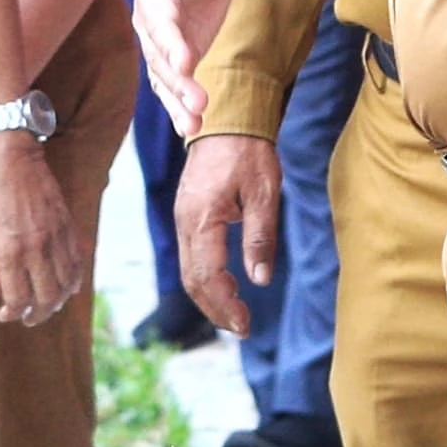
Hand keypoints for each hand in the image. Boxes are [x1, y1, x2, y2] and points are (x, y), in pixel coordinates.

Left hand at [0, 128, 83, 327]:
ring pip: (66, 283)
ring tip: (46, 304)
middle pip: (47, 297)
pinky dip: (74, 279)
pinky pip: (77, 261)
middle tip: (28, 318)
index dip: (12, 313)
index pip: (18, 299)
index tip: (4, 314)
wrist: (9, 153)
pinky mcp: (67, 224)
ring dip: (58, 301)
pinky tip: (65, 284)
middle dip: (38, 314)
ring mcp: (56, 236)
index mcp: (9, 252)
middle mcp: (37, 248)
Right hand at [131, 0, 238, 133]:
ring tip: (194, 126)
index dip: (171, 42)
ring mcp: (160, 45)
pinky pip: (174, 87)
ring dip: (178, 104)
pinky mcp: (173, 60)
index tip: (187, 61)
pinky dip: (181, 108)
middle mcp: (150, 24)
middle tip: (199, 103)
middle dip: (178, 81)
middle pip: (161, 57)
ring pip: (165, 79)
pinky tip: (193, 128)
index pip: (161, 22)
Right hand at [175, 132, 280, 335]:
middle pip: (192, 280)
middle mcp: (185, 222)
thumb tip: (260, 280)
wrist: (227, 118)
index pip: (207, 276)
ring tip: (235, 314)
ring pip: (188, 270)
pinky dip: (205, 278)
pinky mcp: (187, 215)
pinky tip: (225, 286)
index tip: (246, 325)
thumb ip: (260, 237)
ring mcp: (183, 218)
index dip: (225, 305)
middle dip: (215, 309)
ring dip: (210, 296)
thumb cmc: (249, 152)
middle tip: (242, 327)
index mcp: (202, 219)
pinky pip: (191, 256)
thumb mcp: (264, 193)